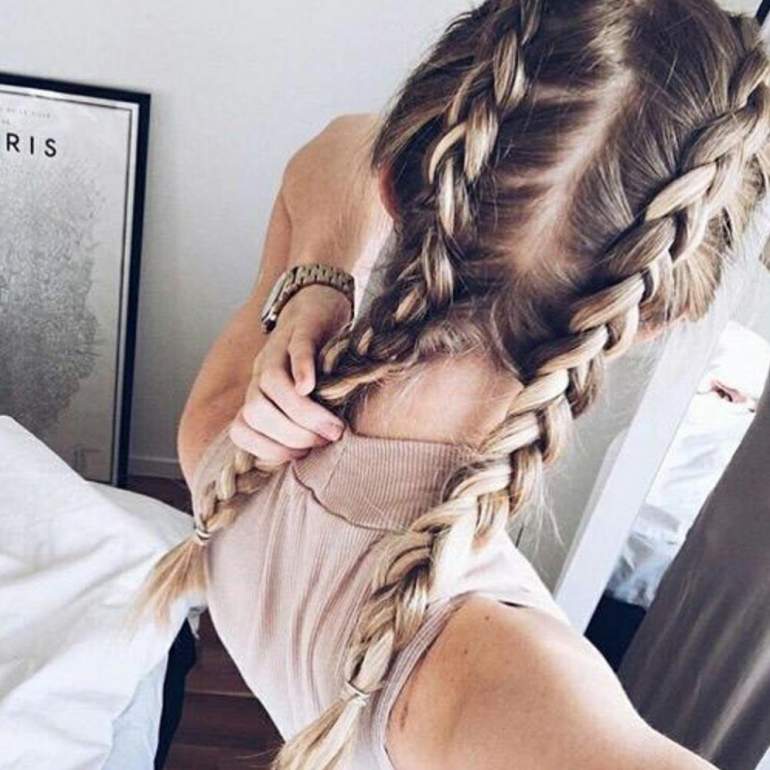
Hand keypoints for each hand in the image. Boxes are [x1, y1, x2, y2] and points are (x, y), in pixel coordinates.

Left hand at [229, 284, 351, 463]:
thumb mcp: (304, 392)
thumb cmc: (315, 356)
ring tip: (332, 428)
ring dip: (302, 413)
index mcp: (258, 391)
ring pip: (273, 385)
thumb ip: (300, 419)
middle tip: (323, 442)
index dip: (268, 448)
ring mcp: (279, 349)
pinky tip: (313, 387)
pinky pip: (296, 350)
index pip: (243, 429)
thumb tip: (315, 455)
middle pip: (257, 411)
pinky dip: (302, 370)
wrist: (316, 299)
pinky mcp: (302, 328)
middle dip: (290, 435)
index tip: (301, 456)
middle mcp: (261, 372)